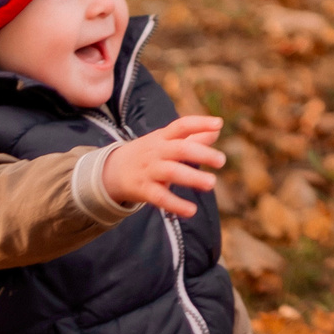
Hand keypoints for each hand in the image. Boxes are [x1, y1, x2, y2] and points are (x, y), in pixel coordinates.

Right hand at [101, 115, 225, 217]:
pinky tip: (191, 210)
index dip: (199, 123)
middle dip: (201, 153)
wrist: (111, 171)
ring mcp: (149, 170)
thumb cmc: (148, 154)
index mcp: (163, 137)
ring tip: (211, 183)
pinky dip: (175, 204)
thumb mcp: (166, 142)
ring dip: (192, 177)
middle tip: (221, 160)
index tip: (219, 123)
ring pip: (172, 172)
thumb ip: (192, 137)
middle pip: (180, 149)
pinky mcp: (143, 190)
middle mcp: (157, 152)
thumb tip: (217, 129)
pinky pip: (160, 197)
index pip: (181, 125)